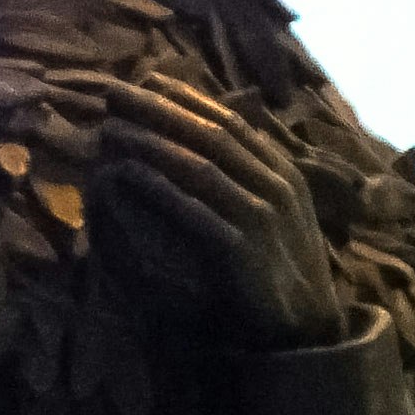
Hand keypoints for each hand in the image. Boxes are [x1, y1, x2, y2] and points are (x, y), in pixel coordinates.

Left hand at [93, 76, 349, 345]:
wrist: (305, 332)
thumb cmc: (281, 275)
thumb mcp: (275, 219)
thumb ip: (251, 183)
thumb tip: (215, 150)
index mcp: (283, 172)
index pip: (229, 121)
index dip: (186, 98)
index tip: (147, 81)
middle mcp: (275, 184)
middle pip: (209, 133)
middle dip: (159, 109)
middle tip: (114, 93)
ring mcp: (260, 214)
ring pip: (199, 164)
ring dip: (150, 141)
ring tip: (109, 128)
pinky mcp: (241, 249)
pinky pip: (194, 209)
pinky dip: (158, 188)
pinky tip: (124, 174)